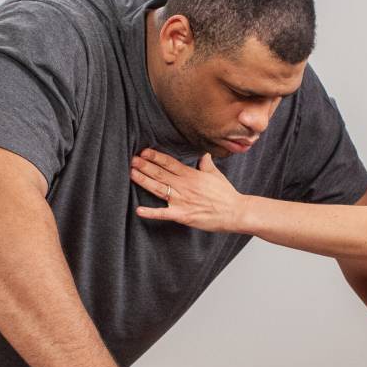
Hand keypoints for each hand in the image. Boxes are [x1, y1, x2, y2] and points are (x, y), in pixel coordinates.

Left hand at [130, 149, 245, 232]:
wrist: (235, 212)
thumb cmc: (225, 194)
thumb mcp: (215, 174)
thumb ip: (206, 163)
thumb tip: (203, 153)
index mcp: (191, 175)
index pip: (170, 163)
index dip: (156, 157)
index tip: (144, 151)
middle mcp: (184, 186)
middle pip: (161, 174)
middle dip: (145, 166)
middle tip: (131, 159)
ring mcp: (182, 201)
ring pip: (159, 189)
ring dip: (144, 181)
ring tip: (132, 173)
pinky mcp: (183, 215)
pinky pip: (164, 214)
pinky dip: (151, 213)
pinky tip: (139, 210)